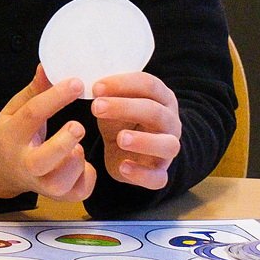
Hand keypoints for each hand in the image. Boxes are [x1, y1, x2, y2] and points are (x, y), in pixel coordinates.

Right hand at [0, 68, 95, 201]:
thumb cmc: (11, 134)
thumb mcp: (15, 109)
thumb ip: (35, 91)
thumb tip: (48, 66)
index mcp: (11, 136)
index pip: (32, 115)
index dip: (55, 97)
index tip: (76, 82)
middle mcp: (24, 164)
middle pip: (42, 161)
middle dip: (62, 144)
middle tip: (78, 126)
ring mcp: (41, 185)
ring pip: (61, 181)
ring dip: (75, 161)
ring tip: (77, 146)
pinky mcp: (59, 197)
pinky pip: (79, 191)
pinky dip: (87, 176)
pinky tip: (82, 163)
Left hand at [89, 71, 180, 190]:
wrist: (129, 153)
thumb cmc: (122, 121)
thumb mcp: (114, 104)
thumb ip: (108, 95)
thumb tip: (89, 82)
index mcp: (161, 98)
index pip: (149, 85)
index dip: (123, 83)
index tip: (96, 87)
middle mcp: (170, 122)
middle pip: (156, 112)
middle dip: (125, 108)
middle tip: (96, 107)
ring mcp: (168, 149)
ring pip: (168, 145)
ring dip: (144, 141)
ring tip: (120, 138)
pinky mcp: (160, 173)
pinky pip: (158, 177)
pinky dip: (142, 174)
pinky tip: (124, 167)